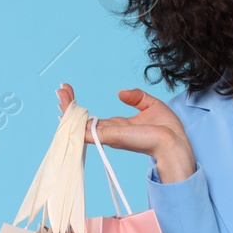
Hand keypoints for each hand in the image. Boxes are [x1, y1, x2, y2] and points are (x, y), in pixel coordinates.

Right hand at [59, 83, 196, 182]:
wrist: (173, 141)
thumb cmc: (167, 129)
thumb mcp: (150, 105)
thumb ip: (135, 97)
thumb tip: (120, 93)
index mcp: (117, 127)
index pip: (92, 118)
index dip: (81, 106)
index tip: (70, 91)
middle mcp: (109, 133)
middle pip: (81, 121)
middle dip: (68, 106)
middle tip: (60, 90)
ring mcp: (107, 136)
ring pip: (80, 124)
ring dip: (67, 109)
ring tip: (59, 93)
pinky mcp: (109, 136)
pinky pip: (85, 131)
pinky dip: (74, 121)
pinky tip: (64, 111)